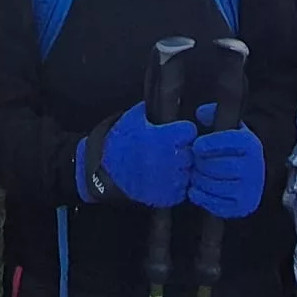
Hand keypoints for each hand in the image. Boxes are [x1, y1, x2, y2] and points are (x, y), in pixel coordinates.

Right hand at [78, 102, 196, 206]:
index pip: (190, 131)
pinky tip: (164, 178)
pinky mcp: (168, 197)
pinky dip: (176, 185)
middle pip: (192, 152)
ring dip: (182, 168)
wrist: (105, 172)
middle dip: (184, 150)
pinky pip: (182, 190)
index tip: (177, 134)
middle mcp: (171, 159)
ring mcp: (171, 180)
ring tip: (167, 165)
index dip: (183, 132)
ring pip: (189, 172)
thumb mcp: (133, 119)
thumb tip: (162, 100)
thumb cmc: (119, 144)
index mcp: (165, 138)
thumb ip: (151, 111)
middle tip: (172, 150)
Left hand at [188, 103, 264, 218]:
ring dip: (198, 180)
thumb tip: (201, 113)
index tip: (197, 146)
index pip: (228, 141)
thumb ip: (213, 114)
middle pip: (217, 166)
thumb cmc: (233, 149)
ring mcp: (250, 189)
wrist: (252, 175)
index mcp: (251, 144)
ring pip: (214, 185)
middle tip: (193, 162)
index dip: (209, 143)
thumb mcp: (229, 127)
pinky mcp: (243, 206)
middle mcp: (254, 167)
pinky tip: (195, 189)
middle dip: (200, 164)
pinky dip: (201, 197)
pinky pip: (216, 204)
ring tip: (194, 174)